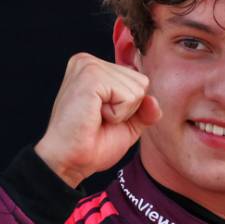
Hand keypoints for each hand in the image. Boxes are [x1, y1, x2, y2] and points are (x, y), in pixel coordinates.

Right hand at [34, 53, 160, 187]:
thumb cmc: (93, 144)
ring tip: (96, 118)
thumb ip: (145, 110)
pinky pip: (128, 96)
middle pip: (141, 82)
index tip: (103, 117)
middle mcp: (89, 61)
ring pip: (137, 89)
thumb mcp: (128, 125)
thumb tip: (153, 101)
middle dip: (128, 109)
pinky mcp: (90, 76)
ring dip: (122, 112)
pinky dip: (118, 114)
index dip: (130, 107)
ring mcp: (88, 66)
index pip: (138, 81)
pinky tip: (95, 117)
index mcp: (95, 68)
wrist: (71, 161)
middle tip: (99, 119)